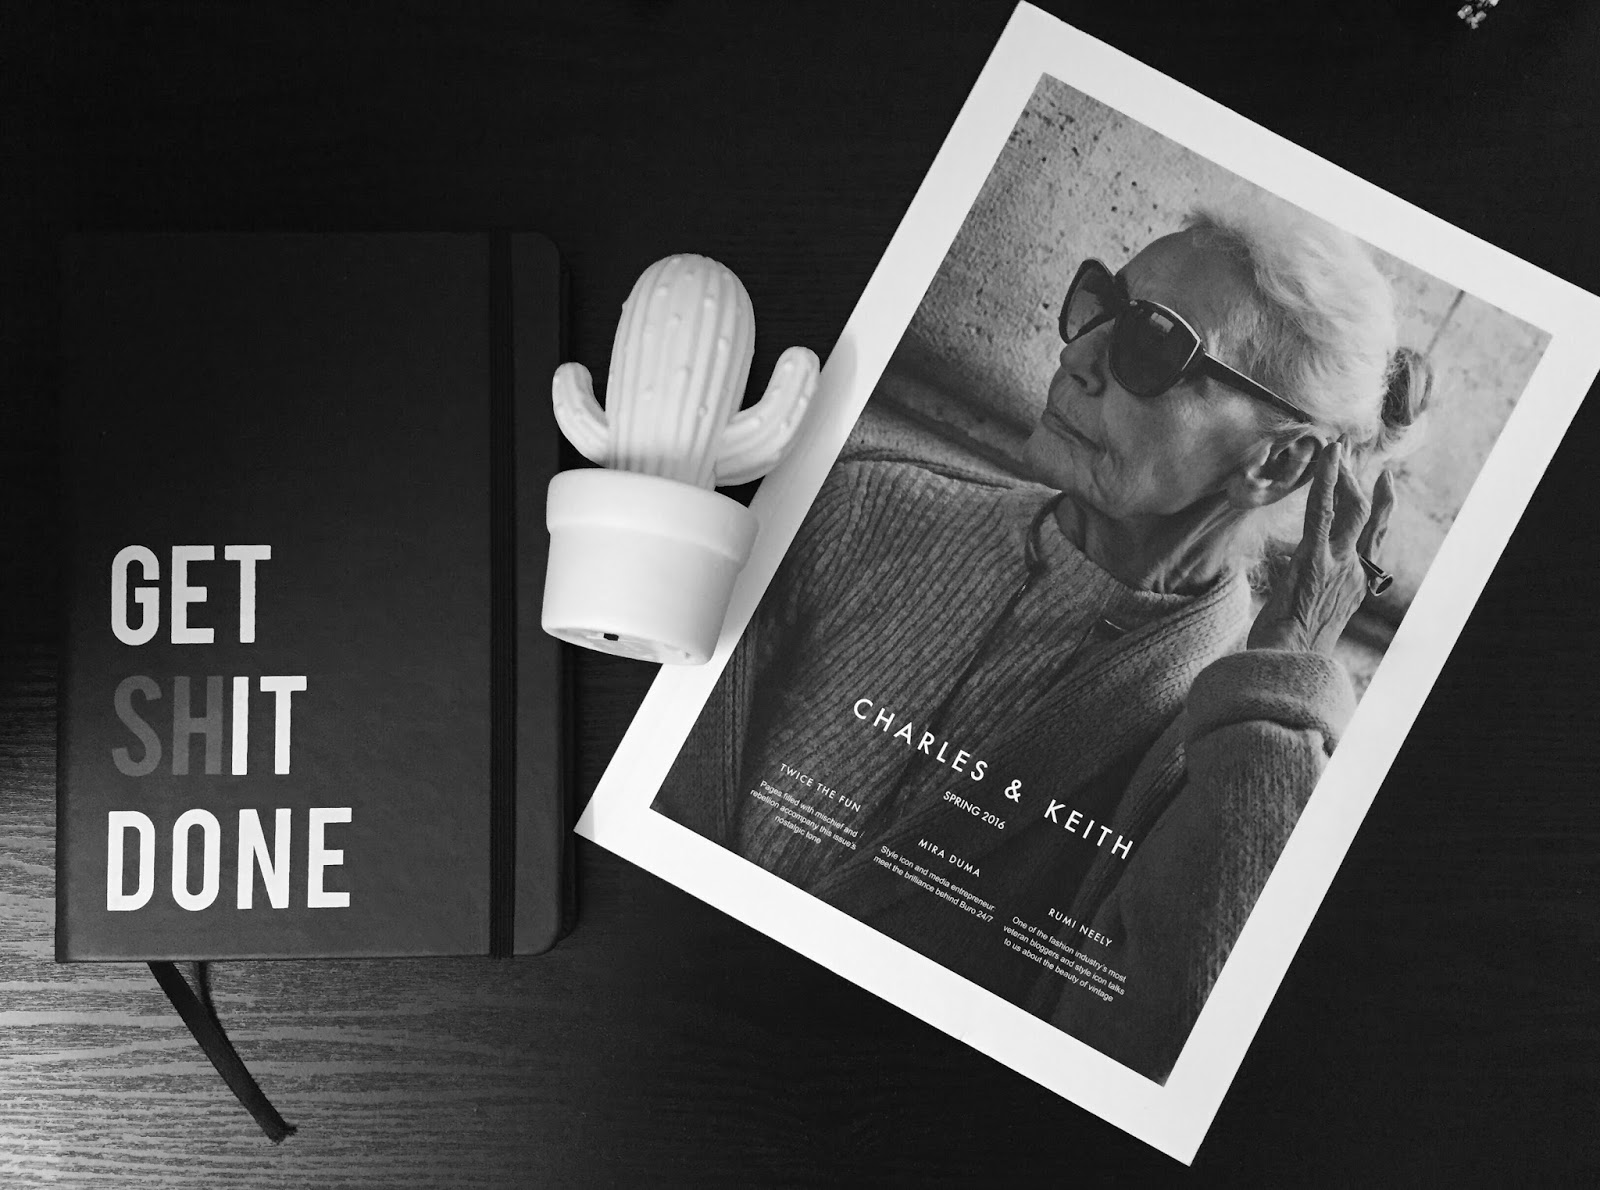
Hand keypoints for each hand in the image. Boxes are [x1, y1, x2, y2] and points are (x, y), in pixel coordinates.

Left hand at [1247, 441, 1395, 655]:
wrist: (1288, 666)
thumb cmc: (1290, 646)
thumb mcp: (1308, 612)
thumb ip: (1308, 584)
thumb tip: (1293, 565)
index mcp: (1355, 584)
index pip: (1373, 537)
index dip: (1382, 507)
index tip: (1384, 482)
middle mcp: (1354, 571)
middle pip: (1366, 517)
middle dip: (1359, 481)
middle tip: (1347, 453)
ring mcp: (1337, 565)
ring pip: (1350, 509)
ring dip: (1342, 476)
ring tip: (1335, 449)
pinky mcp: (1314, 560)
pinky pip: (1321, 514)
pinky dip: (1326, 482)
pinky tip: (1327, 458)